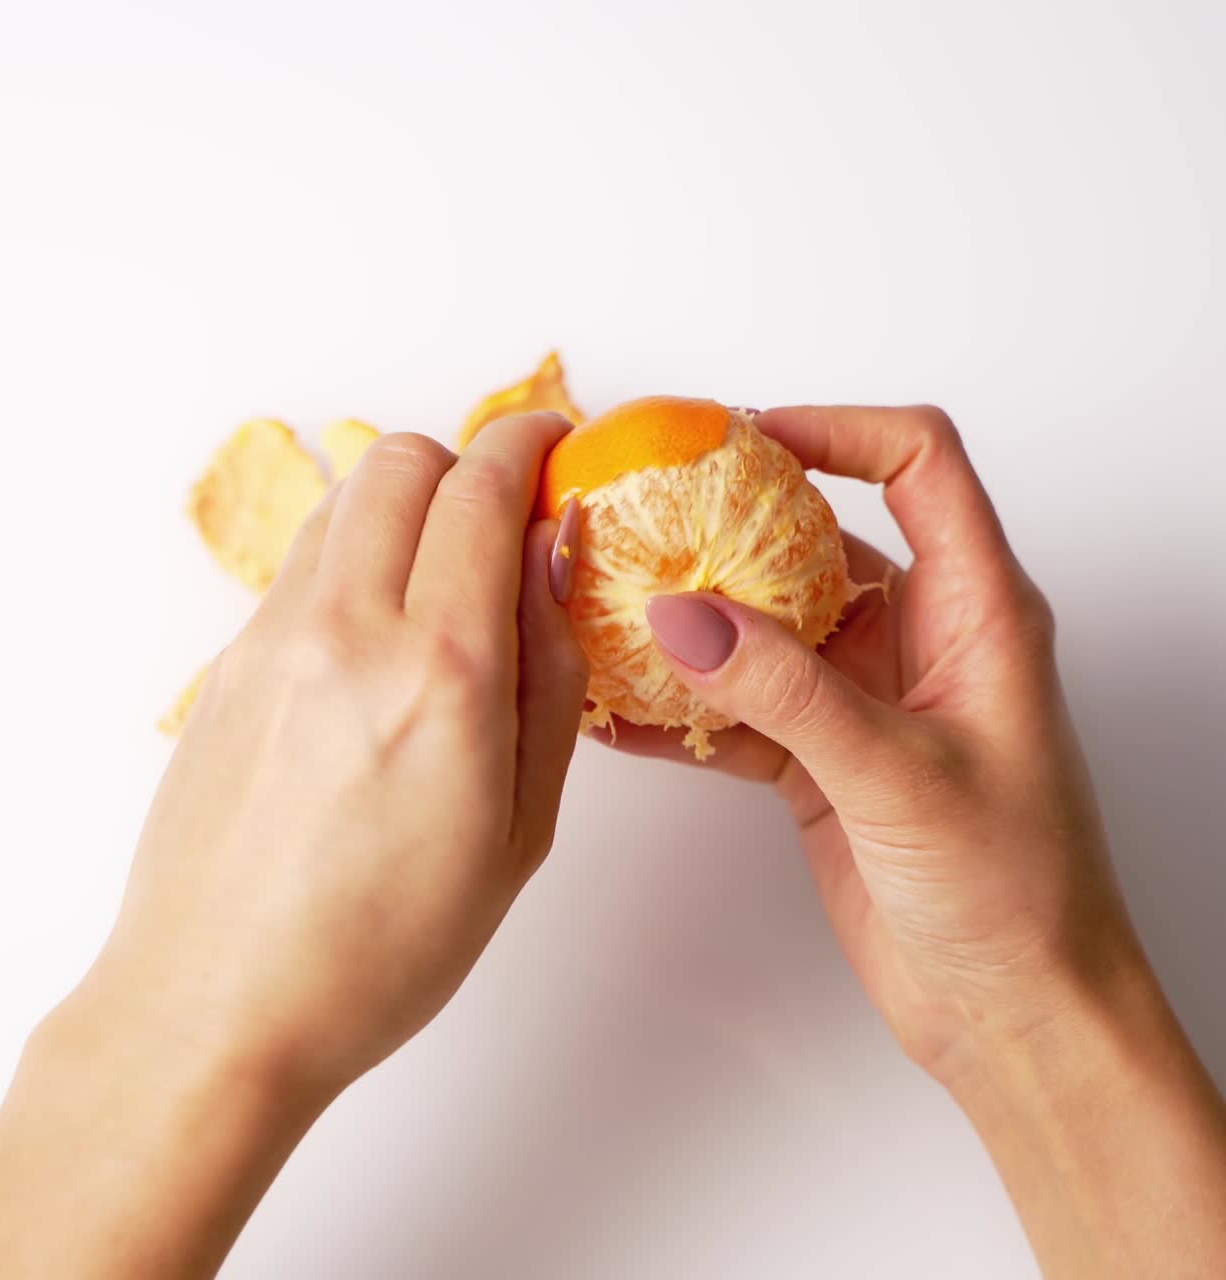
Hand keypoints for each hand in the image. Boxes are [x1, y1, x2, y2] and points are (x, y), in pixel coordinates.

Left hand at [88, 411, 588, 1095]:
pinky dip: (355, 554)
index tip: (556, 446)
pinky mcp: (228, 662)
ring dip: (407, 505)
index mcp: (442, 673)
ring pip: (346, 499)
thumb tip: (558, 560)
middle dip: (468, 463)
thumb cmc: (382, 943)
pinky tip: (381, 632)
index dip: (531, 444)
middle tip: (507, 518)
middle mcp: (347, 630)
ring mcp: (273, 639)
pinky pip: (304, 561)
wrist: (220, 1004)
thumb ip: (552, 674)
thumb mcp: (519, 825)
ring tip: (444, 578)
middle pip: (404, 460)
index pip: (485, 489)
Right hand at [602, 405, 1141, 1080]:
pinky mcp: (823, 759)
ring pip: (767, 626)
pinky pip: (741, 708)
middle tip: (647, 515)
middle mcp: (919, 638)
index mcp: (977, 610)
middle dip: (733, 523)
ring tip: (614, 607)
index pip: (918, 464)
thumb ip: (787, 691)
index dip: (837, 429)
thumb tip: (681, 614)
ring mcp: (865, 698)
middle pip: (819, 538)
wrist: (1014, 1009)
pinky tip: (624, 711)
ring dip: (696, 619)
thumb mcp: (899, 775)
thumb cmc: (1016, 892)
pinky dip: (686, 708)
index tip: (746, 435)